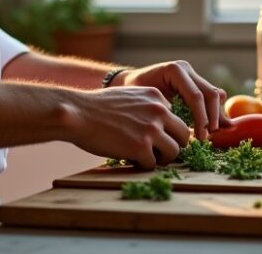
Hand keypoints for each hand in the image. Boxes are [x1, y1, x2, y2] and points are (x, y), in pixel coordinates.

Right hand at [63, 86, 189, 168]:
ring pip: (174, 152)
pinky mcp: (141, 147)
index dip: (167, 131)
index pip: (176, 118)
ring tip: (146, 157)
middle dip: (173, 145)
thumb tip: (159, 126)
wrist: (78, 113)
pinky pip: (153, 163)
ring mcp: (152, 129)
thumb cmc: (97, 107)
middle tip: (159, 152)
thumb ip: (146, 108)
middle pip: (184, 135)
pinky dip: (143, 165)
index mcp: (157, 96)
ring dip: (162, 158)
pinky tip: (131, 159)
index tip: (156, 138)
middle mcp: (159, 111)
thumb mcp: (129, 97)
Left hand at [116, 61, 227, 140]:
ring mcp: (192, 75)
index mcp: (174, 70)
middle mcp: (186, 70)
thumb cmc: (132, 94)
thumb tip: (182, 132)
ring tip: (212, 134)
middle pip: (210, 93)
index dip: (201, 118)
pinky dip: (215, 112)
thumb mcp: (146, 102)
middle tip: (208, 137)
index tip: (201, 136)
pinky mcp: (196, 84)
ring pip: (216, 94)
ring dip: (217, 115)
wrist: (128, 84)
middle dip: (212, 117)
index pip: (195, 96)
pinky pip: (212, 97)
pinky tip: (214, 128)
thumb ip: (164, 112)